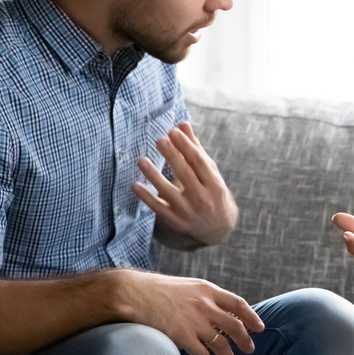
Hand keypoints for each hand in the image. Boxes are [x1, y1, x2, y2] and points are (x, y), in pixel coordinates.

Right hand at [119, 270, 264, 354]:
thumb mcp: (188, 286)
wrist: (135, 293)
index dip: (251, 317)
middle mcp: (205, 305)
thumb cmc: (159, 289)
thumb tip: (219, 310)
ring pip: (221, 343)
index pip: (238, 304)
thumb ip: (205, 296)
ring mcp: (195, 321)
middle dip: (244, 340)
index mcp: (208, 290)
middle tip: (249, 349)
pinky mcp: (183, 336)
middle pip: (234, 326)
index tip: (260, 327)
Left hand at [134, 122, 237, 247]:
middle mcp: (202, 198)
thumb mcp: (210, 173)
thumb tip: (182, 124)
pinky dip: (146, 197)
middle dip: (172, 156)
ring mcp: (188, 212)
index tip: (173, 131)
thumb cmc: (213, 193)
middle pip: (185, 174)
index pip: (199, 162)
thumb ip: (195, 149)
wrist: (218, 230)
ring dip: (154, 176)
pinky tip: (135, 185)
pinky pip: (158, 208)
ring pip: (169, 192)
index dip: (186, 146)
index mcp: (214, 184)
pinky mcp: (175, 222)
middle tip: (159, 140)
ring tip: (142, 160)